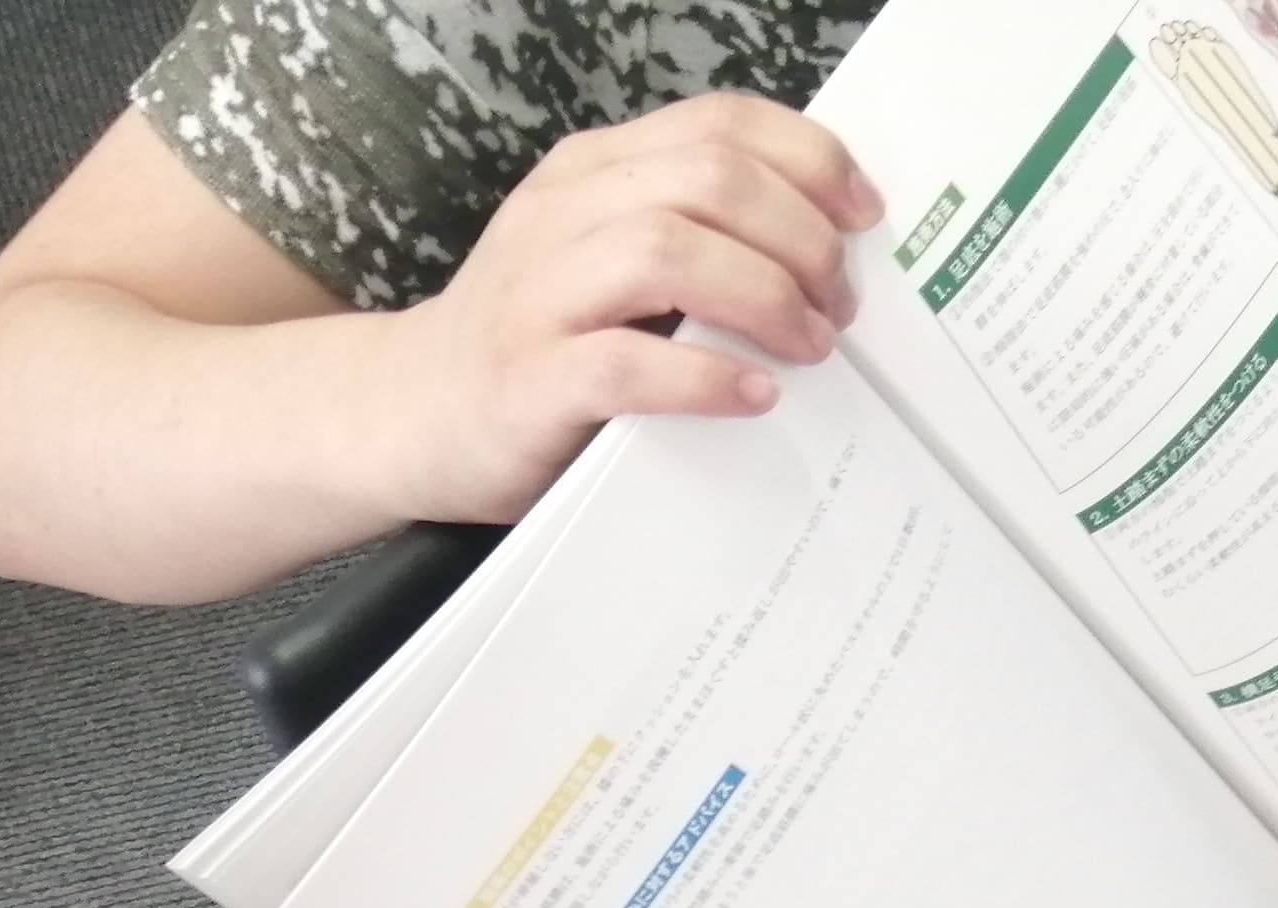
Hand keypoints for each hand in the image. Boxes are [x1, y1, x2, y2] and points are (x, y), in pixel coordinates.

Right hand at [379, 95, 883, 524]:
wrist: (414, 413)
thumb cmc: (538, 347)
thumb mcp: (609, 265)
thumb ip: (692, 241)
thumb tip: (821, 252)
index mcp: (595, 172)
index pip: (716, 124)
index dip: (807, 159)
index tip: (863, 214)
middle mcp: (566, 212)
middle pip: (708, 179)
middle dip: (800, 237)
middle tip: (840, 304)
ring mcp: (541, 292)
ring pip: (669, 249)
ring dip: (764, 295)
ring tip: (810, 344)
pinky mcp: (532, 377)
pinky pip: (629, 363)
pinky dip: (705, 377)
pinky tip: (754, 394)